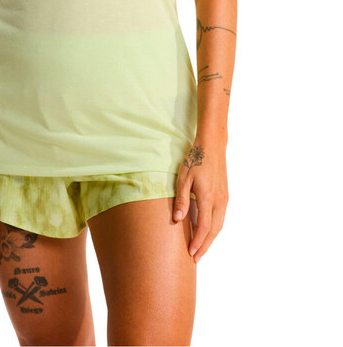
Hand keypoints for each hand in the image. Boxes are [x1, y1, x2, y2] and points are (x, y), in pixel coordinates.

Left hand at [172, 140, 228, 263]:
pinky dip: (215, 228)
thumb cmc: (195, 159)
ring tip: (201, 248)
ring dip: (211, 239)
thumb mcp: (183, 178)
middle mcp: (219, 200)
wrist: (212, 146)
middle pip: (214, 231)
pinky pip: (221, 217)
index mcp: (208, 197)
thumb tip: (177, 220)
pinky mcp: (225, 195)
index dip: (197, 242)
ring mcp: (224, 198)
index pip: (204, 227)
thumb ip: (181, 200)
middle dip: (205, 246)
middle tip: (196, 258)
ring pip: (220, 225)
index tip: (190, 253)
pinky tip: (207, 231)